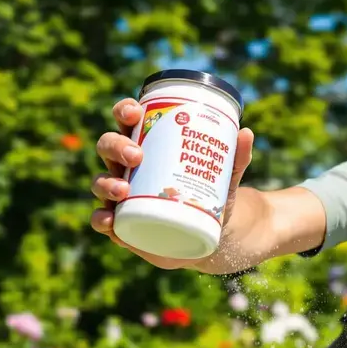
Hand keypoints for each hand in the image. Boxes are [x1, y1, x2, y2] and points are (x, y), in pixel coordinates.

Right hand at [89, 98, 254, 268]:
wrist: (214, 237)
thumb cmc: (214, 196)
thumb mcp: (227, 176)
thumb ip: (236, 157)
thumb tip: (246, 133)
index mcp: (149, 145)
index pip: (127, 120)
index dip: (124, 111)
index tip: (135, 113)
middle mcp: (128, 167)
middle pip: (108, 146)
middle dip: (116, 146)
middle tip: (137, 156)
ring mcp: (122, 195)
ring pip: (100, 181)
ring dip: (106, 182)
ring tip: (123, 189)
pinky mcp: (123, 224)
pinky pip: (101, 219)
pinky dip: (101, 219)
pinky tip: (110, 218)